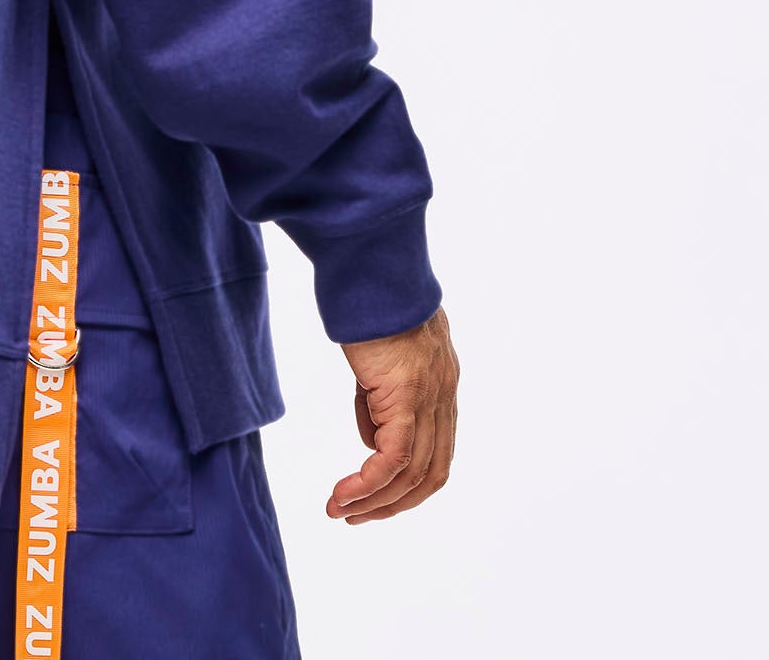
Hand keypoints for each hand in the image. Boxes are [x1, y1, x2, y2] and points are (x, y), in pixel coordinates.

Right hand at [327, 305, 458, 523]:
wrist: (370, 267)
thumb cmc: (366, 300)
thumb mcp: (378, 358)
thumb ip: (380, 398)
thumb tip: (373, 440)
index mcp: (441, 384)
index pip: (437, 452)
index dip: (409, 483)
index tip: (375, 498)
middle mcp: (444, 395)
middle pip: (431, 473)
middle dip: (394, 504)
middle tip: (357, 517)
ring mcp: (430, 397)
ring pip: (413, 473)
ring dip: (376, 501)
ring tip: (340, 511)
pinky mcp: (406, 396)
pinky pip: (393, 458)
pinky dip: (369, 484)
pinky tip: (342, 494)